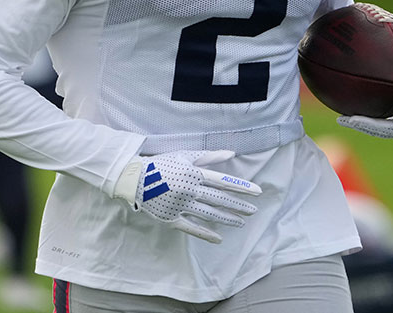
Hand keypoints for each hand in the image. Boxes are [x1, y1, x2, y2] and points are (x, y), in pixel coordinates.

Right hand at [112, 150, 261, 243]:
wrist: (134, 178)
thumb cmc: (161, 164)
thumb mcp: (184, 155)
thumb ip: (209, 156)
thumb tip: (231, 153)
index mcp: (194, 174)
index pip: (224, 181)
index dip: (242, 187)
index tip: (257, 192)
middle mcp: (190, 191)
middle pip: (220, 199)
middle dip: (239, 205)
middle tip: (254, 210)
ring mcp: (181, 206)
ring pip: (209, 214)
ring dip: (227, 218)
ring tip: (241, 222)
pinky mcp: (171, 218)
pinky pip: (192, 227)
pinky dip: (206, 234)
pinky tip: (218, 238)